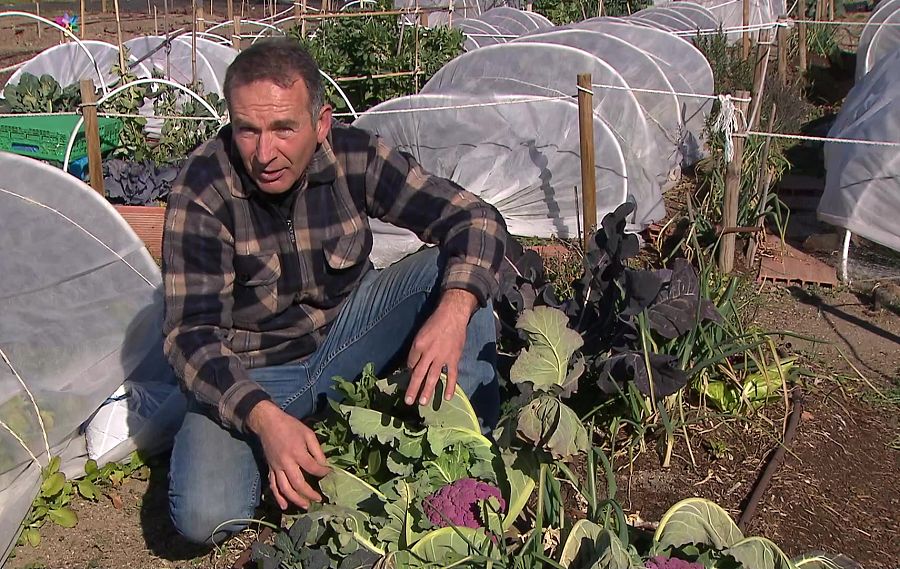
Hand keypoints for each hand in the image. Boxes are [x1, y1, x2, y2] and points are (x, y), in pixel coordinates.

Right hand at [247, 400, 330, 509]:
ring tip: (305, 506)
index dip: (322, 473)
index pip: (312, 468)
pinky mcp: (270, 469)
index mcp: (297, 452)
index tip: (329, 474)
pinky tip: (284, 506)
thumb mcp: (308, 433)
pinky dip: (278, 497)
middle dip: (309, 493)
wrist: (268, 423)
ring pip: (285, 488)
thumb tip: (324, 465)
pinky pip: (273, 486)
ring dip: (295, 500)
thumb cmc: (290, 426)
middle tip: (319, 499)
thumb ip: (317, 450)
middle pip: (298, 483)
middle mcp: (286, 463)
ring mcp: (276, 468)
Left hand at [405, 289, 477, 406]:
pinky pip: (452, 375)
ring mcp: (442, 357)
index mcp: (418, 345)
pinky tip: (448, 397)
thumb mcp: (421, 333)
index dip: (409, 371)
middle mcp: (428, 353)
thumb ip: (417, 349)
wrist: (453, 315)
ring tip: (423, 403)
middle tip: (409, 402)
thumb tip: (413, 364)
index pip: (411, 363)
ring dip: (427, 391)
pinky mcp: (454, 358)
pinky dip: (450, 387)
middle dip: (413, 389)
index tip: (411, 376)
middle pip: (418, 374)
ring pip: (433, 377)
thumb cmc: (435, 323)